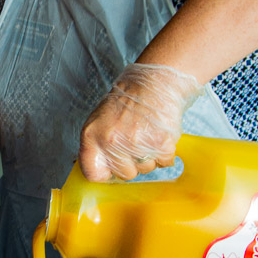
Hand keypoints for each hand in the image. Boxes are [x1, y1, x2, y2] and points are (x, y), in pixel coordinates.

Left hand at [79, 63, 203, 181]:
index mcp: (92, 135)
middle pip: (124, 174)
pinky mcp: (160, 143)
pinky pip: (164, 162)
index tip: (111, 169)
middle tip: (135, 142)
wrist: (153, 82)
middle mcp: (112, 141)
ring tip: (147, 134)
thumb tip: (95, 170)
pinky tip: (158, 135)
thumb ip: (95, 146)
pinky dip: (165, 153)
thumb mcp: (99, 120)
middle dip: (132, 163)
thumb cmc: (127, 100)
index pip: (93, 174)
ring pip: (146, 170)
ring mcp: (136, 143)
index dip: (105, 173)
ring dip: (149, 157)